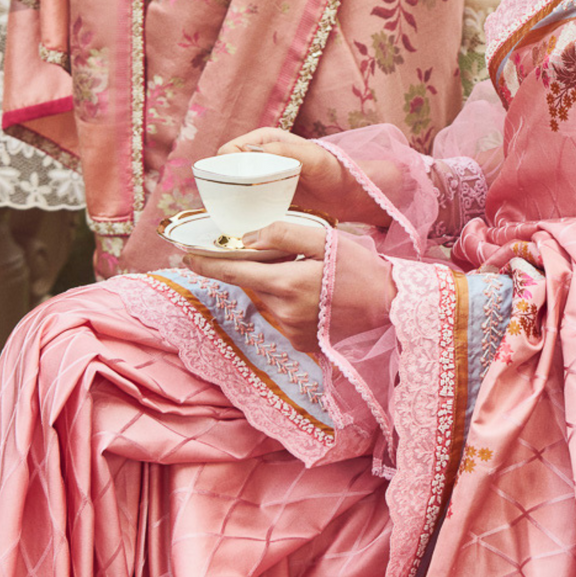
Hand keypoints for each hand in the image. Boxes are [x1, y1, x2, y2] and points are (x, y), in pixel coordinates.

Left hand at [198, 221, 395, 351]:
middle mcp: (283, 313)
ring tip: (304, 269)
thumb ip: (284, 234)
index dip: (207, 264)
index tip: (185, 255)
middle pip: (251, 285)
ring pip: (266, 299)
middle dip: (251, 267)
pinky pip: (281, 314)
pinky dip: (286, 299)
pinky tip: (311, 290)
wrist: (390, 305)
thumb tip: (250, 236)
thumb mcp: (325, 239)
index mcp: (286, 285)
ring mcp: (291, 332)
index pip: (234, 273)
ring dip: (272, 282)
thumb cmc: (361, 267)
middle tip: (269, 249)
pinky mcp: (301, 342)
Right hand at [219, 129, 391, 226]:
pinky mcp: (265, 196)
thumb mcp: (312, 158)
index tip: (227, 188)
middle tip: (226, 208)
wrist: (347, 194)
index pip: (228, 150)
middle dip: (221, 187)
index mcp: (263, 139)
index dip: (222, 167)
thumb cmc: (333, 170)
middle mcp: (258, 156)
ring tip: (231, 219)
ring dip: (228, 201)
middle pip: (225, 171)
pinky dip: (239, 211)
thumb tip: (253, 151)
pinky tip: (242, 225)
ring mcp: (260, 177)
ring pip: (231, 188)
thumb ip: (286, 151)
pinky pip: (243, 202)